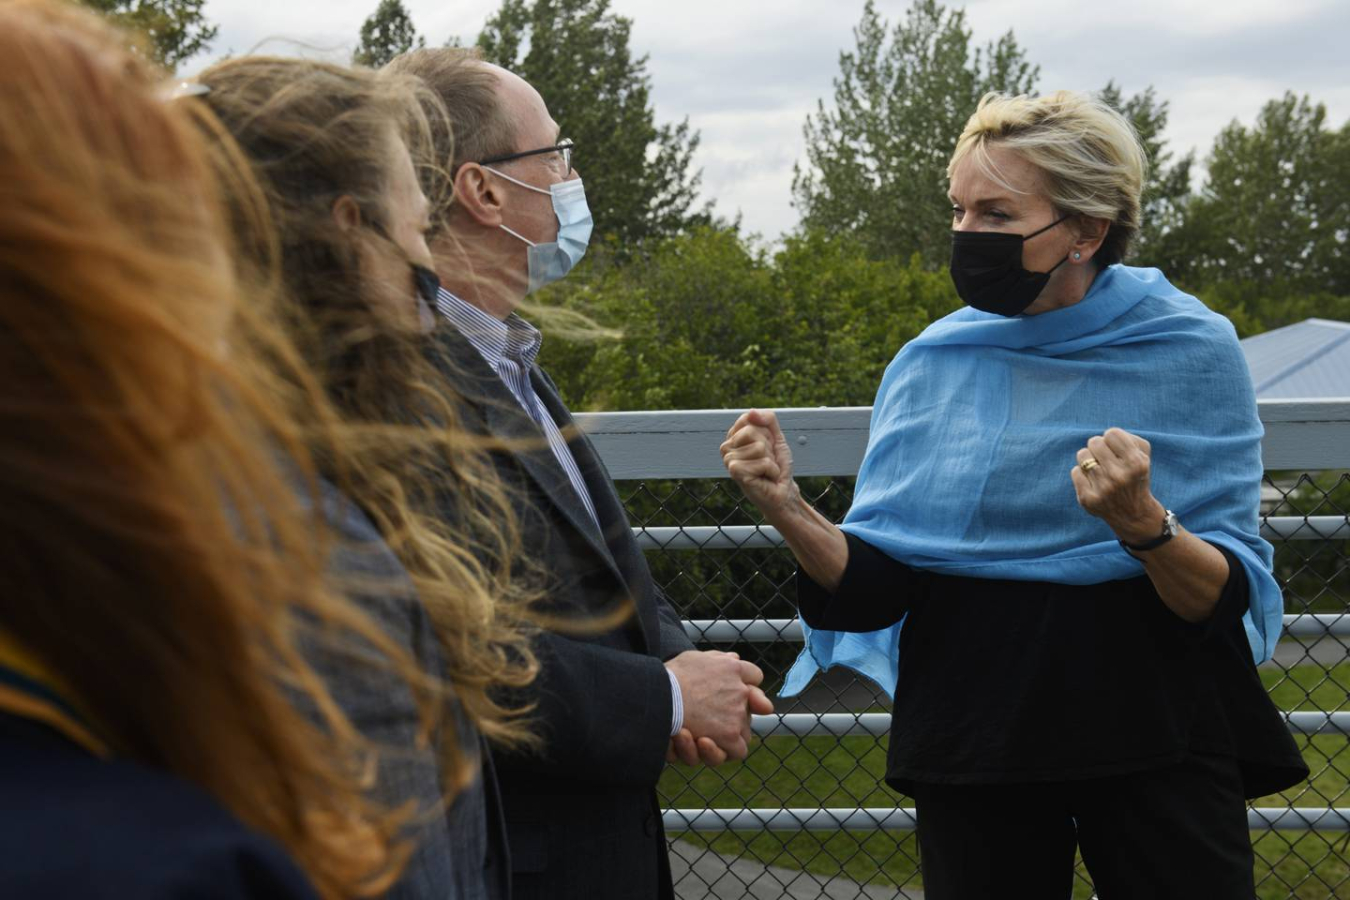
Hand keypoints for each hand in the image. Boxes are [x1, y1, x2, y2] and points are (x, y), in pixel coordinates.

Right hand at [665, 650, 767, 762]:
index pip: (753, 676)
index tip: (735, 692)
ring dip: (722, 736)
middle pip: (746, 707)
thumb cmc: (670, 677)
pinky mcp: (730, 734)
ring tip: (700, 735)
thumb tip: (735, 658)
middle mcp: (740, 689)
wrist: (659, 695)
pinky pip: (738, 750)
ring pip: (742, 731)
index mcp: (732, 667)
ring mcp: (736, 713)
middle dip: (730, 714)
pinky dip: (722, 751)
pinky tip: (702, 743)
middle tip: (705, 718)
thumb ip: (716, 660)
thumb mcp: (693, 659)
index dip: (745, 684)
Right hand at [721, 409, 797, 517]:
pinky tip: (766, 478)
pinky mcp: (735, 472)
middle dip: (768, 446)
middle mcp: (726, 447)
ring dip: (770, 460)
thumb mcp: (776, 436)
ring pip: (758, 447)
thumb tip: (751, 412)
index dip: (766, 432)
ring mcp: (728, 460)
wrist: (782, 491)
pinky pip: (762, 461)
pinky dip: (771, 470)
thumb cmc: (777, 465)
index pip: (749, 419)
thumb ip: (767, 419)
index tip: (766, 447)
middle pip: (752, 431)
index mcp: (733, 437)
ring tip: (766, 470)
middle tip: (767, 460)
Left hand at [1071, 428, 1166, 543]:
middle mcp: (1119, 476)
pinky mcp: (1088, 499)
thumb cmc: (1135, 475)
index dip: (1112, 439)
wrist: (1133, 513)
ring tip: (1099, 470)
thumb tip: (1105, 437)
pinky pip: (1075, 471)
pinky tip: (1094, 483)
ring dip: (1089, 459)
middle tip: (1106, 459)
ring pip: (1082, 455)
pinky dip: (1082, 474)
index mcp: (1136, 463)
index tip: (1116, 449)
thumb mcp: (1143, 455)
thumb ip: (1127, 438)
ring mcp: (1103, 489)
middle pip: (1094, 442)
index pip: (1111, 433)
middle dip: (1099, 448)